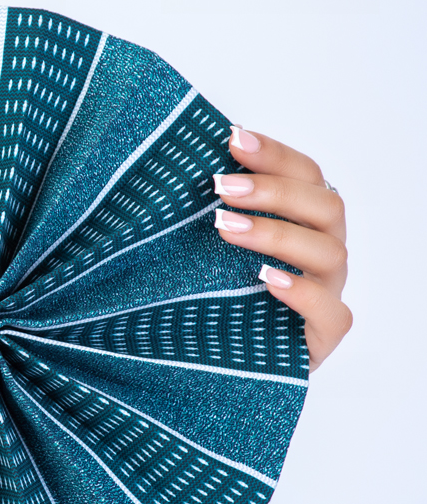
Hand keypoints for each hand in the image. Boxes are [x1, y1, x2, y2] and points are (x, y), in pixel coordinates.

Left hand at [213, 127, 351, 371]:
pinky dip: (302, 293)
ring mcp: (327, 295)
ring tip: (225, 228)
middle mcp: (321, 254)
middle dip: (273, 190)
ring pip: (328, 253)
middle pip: (325, 206)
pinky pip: (332, 312)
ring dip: (277, 233)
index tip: (232, 137)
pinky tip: (266, 279)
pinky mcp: (322, 339)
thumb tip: (171, 162)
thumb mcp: (201, 251)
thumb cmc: (209, 298)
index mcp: (302, 224)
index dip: (274, 154)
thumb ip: (206, 211)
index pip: (306, 175)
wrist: (210, 366)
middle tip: (222, 186)